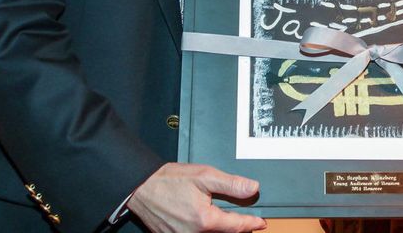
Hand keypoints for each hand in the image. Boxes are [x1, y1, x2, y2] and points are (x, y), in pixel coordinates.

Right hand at [126, 162, 265, 232]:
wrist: (141, 187)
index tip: (260, 223)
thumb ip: (231, 184)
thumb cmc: (170, 180)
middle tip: (247, 221)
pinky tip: (207, 220)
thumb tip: (253, 188)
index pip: (236, 226)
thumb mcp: (204, 176)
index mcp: (205, 220)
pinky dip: (206, 230)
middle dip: (236, 228)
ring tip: (229, 219)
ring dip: (221, 229)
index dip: (250, 224)